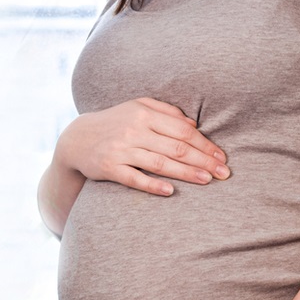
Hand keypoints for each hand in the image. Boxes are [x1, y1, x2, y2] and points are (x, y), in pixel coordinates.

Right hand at [55, 97, 229, 195]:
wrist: (76, 139)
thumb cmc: (116, 122)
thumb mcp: (138, 108)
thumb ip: (167, 112)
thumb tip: (194, 124)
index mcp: (145, 114)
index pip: (183, 130)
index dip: (205, 144)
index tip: (221, 157)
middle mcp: (134, 130)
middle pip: (176, 147)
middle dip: (203, 160)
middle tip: (224, 173)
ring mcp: (121, 149)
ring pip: (160, 162)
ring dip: (186, 173)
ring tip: (207, 180)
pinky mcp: (109, 167)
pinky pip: (134, 178)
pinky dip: (152, 185)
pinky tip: (170, 191)